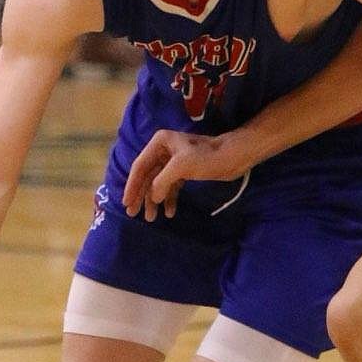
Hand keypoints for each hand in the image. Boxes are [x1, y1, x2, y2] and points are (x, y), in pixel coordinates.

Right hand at [123, 129, 249, 220]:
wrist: (235, 157)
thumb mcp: (181, 167)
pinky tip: (169, 212)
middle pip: (147, 176)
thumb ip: (162, 181)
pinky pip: (171, 187)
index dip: (132, 186)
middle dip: (141, 195)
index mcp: (160, 143)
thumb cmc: (208, 157)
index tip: (126, 203)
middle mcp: (164, 150)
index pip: (140, 166)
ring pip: (158, 183)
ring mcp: (174, 161)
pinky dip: (169, 199)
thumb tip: (152, 197)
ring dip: (154, 200)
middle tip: (133, 214)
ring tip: (151, 218)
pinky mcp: (184, 171)